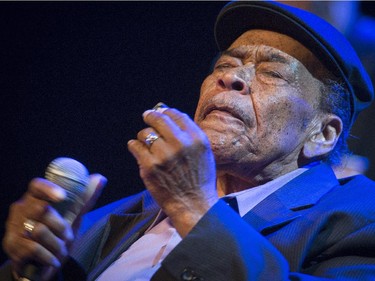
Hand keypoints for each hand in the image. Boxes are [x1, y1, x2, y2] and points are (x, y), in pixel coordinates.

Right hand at [2, 174, 105, 279]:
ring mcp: (13, 226)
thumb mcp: (72, 216)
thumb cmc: (56, 233)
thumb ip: (84, 199)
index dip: (49, 189)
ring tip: (61, 249)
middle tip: (68, 236)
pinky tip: (53, 260)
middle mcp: (21, 209)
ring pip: (38, 230)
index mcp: (34, 198)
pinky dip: (48, 256)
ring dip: (56, 243)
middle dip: (60, 226)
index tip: (63, 196)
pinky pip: (33, 248)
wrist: (39, 262)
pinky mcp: (11, 244)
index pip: (37, 186)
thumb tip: (100, 178)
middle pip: (41, 209)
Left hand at [127, 107, 217, 236]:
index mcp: (197, 139)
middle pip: (159, 119)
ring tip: (146, 143)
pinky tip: (138, 149)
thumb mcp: (204, 153)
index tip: (160, 111)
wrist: (193, 205)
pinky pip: (135, 146)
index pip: (177, 115)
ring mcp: (164, 155)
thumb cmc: (199, 179)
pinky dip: (135, 146)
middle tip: (147, 116)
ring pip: (145, 133)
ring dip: (144, 136)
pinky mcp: (149, 166)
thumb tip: (170, 114)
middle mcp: (181, 144)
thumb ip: (190, 134)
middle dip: (151, 116)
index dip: (166, 111)